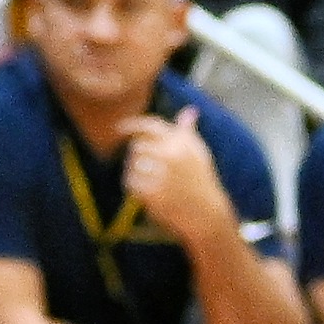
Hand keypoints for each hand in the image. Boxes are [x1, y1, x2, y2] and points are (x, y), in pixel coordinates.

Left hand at [123, 109, 239, 243]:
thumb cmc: (201, 180)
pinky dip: (134, 186)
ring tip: (151, 180)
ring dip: (136, 171)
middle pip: (137, 146)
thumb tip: (190, 110)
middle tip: (150, 168)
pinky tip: (147, 191)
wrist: (205, 213)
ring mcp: (161, 175)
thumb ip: (188, 131)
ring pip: (132, 164)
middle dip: (139, 156)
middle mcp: (171, 156)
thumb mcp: (198, 153)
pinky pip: (130, 182)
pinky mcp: (152, 193)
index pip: (151, 126)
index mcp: (182, 143)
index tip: (118, 128)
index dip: (132, 124)